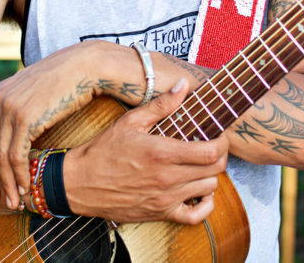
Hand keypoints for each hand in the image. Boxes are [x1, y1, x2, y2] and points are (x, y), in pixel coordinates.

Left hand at [0, 43, 97, 209]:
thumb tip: (13, 129)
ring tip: (12, 201)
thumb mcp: (31, 90)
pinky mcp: (26, 118)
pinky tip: (26, 187)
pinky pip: (17, 156)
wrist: (84, 66)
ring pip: (0, 157)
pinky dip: (20, 176)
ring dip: (6, 184)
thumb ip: (16, 105)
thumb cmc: (64, 79)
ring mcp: (10, 109)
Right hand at [64, 78, 228, 223]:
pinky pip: (195, 217)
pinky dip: (205, 205)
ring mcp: (165, 199)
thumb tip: (184, 85)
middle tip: (211, 146)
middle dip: (219, 155)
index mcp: (162, 152)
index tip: (219, 135)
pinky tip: (199, 192)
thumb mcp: (131, 120)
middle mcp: (168, 178)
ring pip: (209, 189)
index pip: (212, 151)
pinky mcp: (160, 213)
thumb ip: (162, 104)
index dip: (223, 142)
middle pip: (215, 169)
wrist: (80, 182)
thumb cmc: (104, 150)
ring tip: (201, 165)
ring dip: (211, 176)